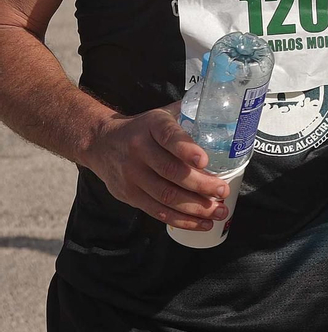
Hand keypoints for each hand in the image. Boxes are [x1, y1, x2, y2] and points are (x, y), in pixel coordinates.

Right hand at [80, 102, 229, 230]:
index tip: (205, 160)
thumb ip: (188, 113)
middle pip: (171, 172)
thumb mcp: (160, 115)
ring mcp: (132, 175)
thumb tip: (223, 108)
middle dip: (201, 185)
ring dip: (195, 207)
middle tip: (224, 190)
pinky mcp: (128, 195)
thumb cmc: (142, 129)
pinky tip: (202, 223)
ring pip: (165, 195)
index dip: (186, 149)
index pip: (168, 137)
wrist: (99, 142)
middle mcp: (138, 150)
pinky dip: (181, 219)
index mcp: (151, 126)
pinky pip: (156, 211)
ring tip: (219, 212)